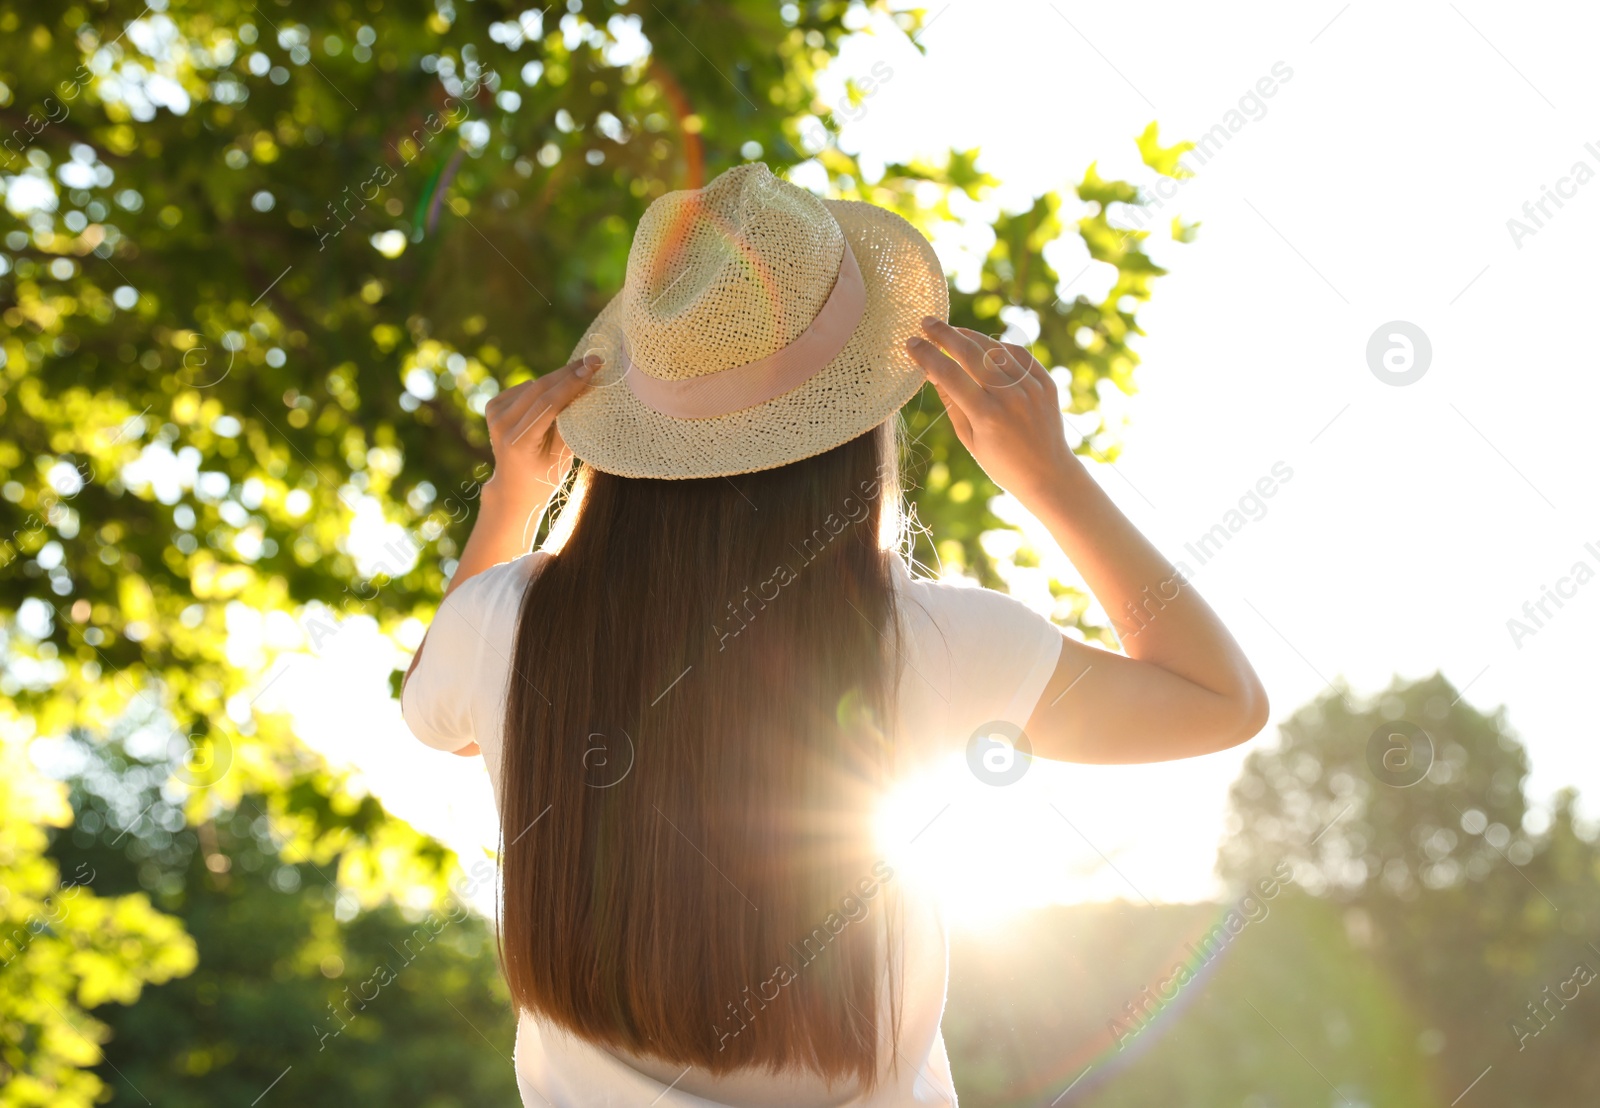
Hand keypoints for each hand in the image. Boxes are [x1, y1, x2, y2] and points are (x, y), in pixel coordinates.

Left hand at [481, 354, 600, 504]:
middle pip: (539, 389)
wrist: (513, 487)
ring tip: (580, 377)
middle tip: (593, 361)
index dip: (571, 383)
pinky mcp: (493, 406)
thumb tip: (584, 390)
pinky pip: (525, 388)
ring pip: (533, 385)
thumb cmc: (544, 475)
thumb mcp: (562, 457)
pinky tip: (552, 398)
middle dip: (568, 373)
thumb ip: (569, 424)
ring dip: (558, 379)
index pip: (548, 404)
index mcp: (518, 442)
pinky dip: (542, 389)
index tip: (593, 366)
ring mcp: (494, 414)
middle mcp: (501, 426)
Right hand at [905, 318, 1079, 504]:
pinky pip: (1019, 355)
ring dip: (971, 336)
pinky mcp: (1046, 382)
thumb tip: (933, 371)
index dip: (927, 355)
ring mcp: (1031, 387)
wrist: (1049, 474)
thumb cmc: (1002, 464)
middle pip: (971, 353)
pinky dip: (1000, 346)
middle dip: (945, 334)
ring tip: (952, 331)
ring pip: (995, 348)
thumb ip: (952, 402)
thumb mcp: (969, 439)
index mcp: (987, 415)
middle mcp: (1010, 396)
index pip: (949, 374)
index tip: (911, 343)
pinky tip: (984, 345)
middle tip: (927, 322)